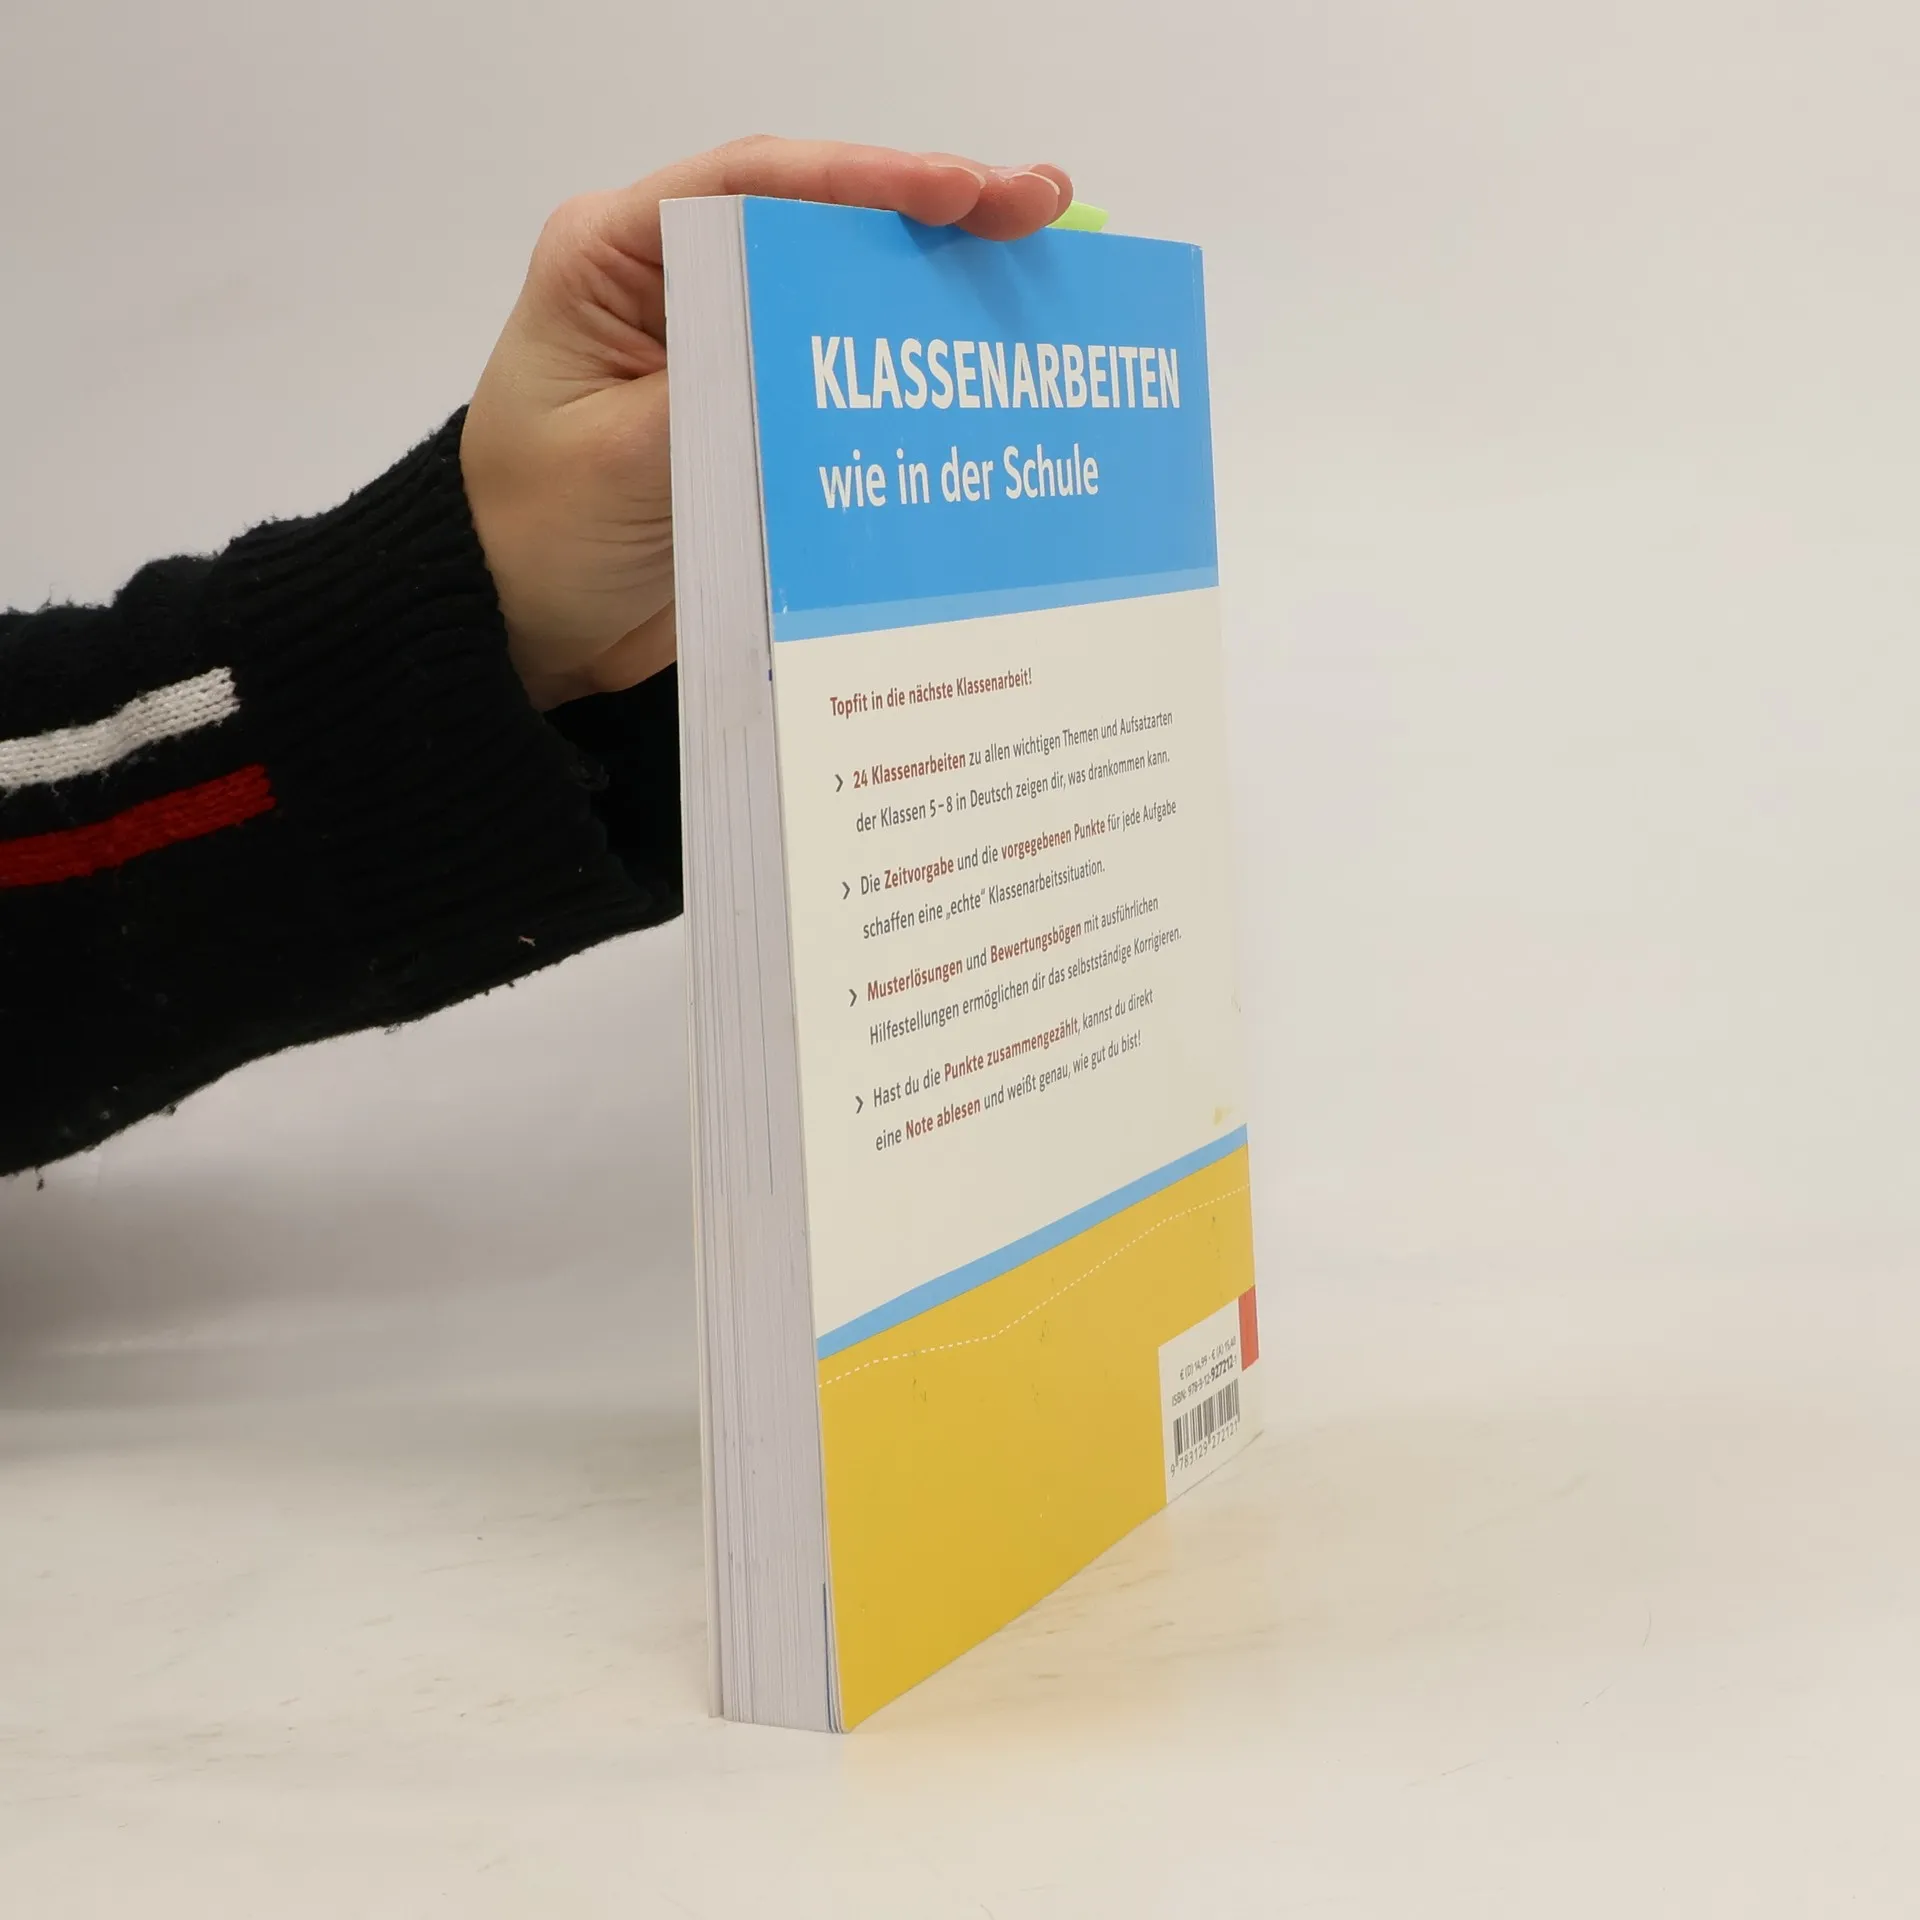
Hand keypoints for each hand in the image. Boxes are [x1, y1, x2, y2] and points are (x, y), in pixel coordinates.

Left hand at [460, 137, 1071, 710]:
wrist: (522, 632)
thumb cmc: (534, 534)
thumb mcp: (621, 463)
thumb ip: (723, 396)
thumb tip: (835, 357)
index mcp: (616, 257)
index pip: (753, 186)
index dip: (865, 181)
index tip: (961, 192)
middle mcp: (677, 282)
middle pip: (817, 223)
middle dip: (933, 212)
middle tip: (1040, 206)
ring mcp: (724, 347)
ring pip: (846, 293)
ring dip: (941, 283)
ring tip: (1043, 262)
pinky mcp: (756, 414)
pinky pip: (846, 378)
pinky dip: (916, 368)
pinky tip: (988, 359)